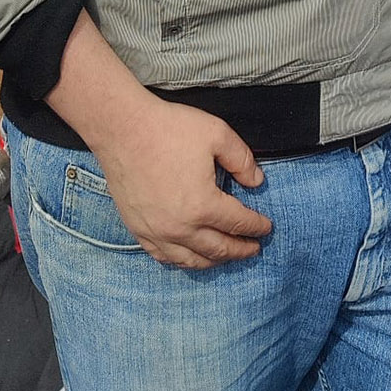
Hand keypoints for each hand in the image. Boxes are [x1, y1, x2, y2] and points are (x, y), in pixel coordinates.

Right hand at [89, 93, 270, 268]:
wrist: (123, 129)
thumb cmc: (169, 129)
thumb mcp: (217, 134)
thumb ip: (242, 160)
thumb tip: (257, 182)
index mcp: (203, 205)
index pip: (237, 222)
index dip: (256, 226)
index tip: (267, 228)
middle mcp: (180, 227)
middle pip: (217, 248)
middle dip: (240, 250)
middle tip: (254, 249)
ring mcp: (156, 232)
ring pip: (191, 260)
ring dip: (214, 261)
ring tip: (227, 256)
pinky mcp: (138, 229)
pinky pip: (164, 256)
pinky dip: (182, 260)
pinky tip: (190, 255)